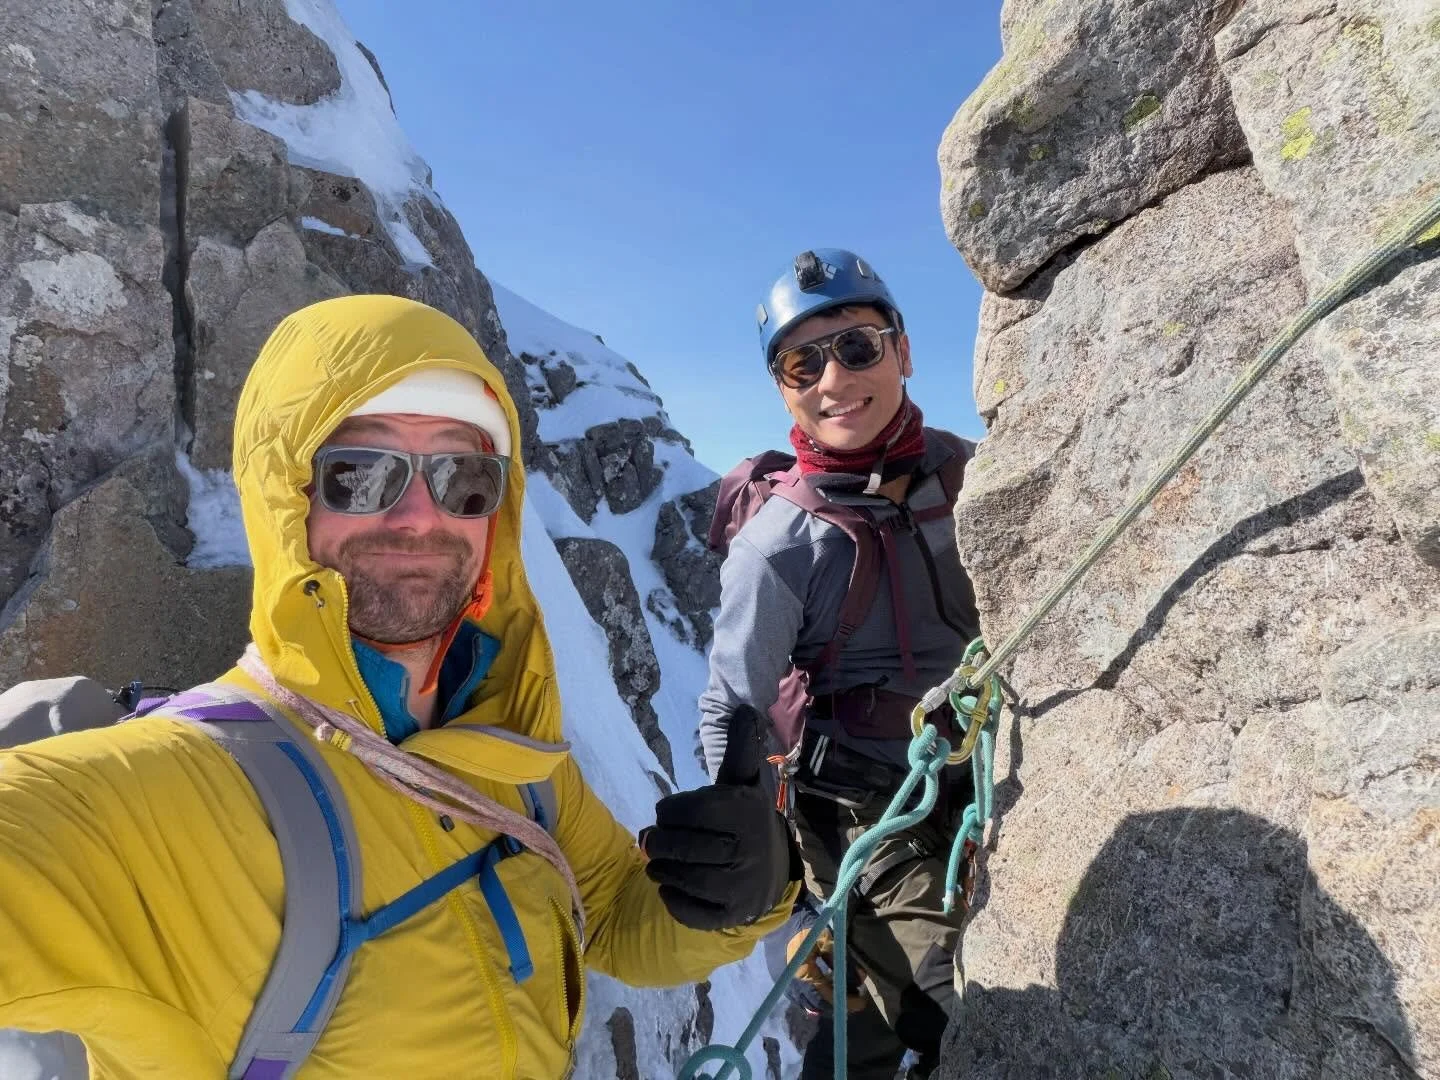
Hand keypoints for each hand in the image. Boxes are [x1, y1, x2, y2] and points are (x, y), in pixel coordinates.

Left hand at [640, 705, 798, 929]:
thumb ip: (739, 749)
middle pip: (677, 846)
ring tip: (657, 863)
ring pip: (679, 877)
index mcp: (743, 813)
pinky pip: (687, 909)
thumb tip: (745, 707)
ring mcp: (737, 887)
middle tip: (652, 840)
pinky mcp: (728, 916)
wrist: (772, 873)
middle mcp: (743, 850)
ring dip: (659, 869)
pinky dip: (671, 898)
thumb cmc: (746, 821)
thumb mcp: (743, 783)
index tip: (670, 813)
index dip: (669, 811)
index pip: (685, 811)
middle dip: (657, 842)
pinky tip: (671, 887)